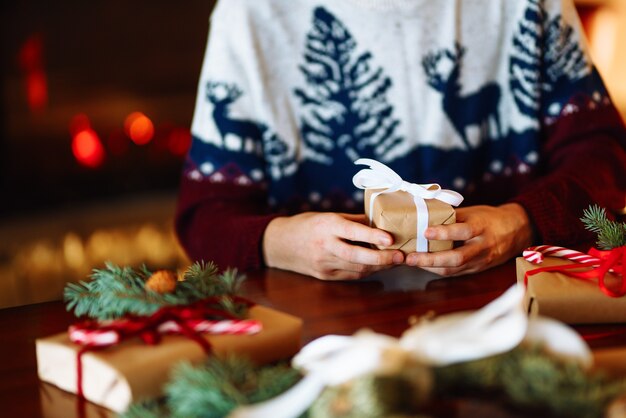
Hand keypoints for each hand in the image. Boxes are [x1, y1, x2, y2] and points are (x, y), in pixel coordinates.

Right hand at [263, 212, 403, 279]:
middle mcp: (325, 246)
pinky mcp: (324, 276)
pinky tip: (378, 266)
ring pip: (356, 268)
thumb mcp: (328, 215)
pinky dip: (366, 271)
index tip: (390, 238)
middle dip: (381, 258)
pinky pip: (351, 275)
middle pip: (356, 255)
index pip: (352, 231)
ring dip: (378, 266)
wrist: (279, 245)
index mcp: (326, 226)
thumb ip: (353, 220)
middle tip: (400, 256)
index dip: (372, 235)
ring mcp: (324, 264)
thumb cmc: (307, 225)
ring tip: (395, 261)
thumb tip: (381, 222)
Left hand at [405, 203, 532, 275]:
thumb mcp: (473, 212)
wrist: (517, 230)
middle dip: (430, 259)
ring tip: (411, 262)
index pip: (463, 231)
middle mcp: (482, 246)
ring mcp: (481, 261)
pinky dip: (438, 270)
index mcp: (482, 227)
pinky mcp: (478, 269)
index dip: (444, 233)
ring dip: (430, 267)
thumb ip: (451, 216)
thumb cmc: (489, 218)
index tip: (425, 232)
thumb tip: (424, 215)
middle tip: (409, 257)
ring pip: (454, 269)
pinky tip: (423, 265)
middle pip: (456, 257)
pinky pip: (456, 273)